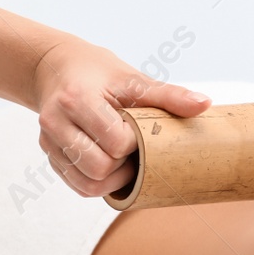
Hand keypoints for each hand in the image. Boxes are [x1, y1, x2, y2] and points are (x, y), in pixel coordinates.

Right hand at [30, 35, 212, 197]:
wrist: (57, 68)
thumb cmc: (100, 74)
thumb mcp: (134, 79)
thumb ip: (169, 95)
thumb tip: (205, 104)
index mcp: (77, 99)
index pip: (116, 142)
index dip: (137, 143)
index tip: (141, 130)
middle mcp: (55, 121)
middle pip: (100, 167)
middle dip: (125, 164)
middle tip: (135, 147)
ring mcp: (48, 141)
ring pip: (88, 183)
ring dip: (114, 180)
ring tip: (125, 159)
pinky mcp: (49, 154)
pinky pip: (78, 186)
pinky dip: (99, 183)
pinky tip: (111, 166)